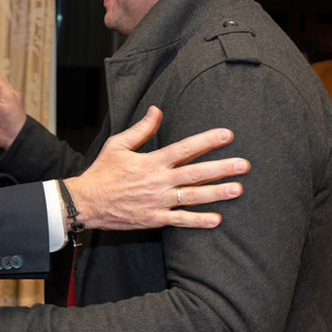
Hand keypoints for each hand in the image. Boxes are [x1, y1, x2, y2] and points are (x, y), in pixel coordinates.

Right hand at [66, 106, 248, 229]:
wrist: (87, 202)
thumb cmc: (102, 172)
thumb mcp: (117, 145)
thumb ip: (141, 129)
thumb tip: (157, 110)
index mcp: (151, 162)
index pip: (185, 148)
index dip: (207, 141)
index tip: (227, 135)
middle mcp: (158, 181)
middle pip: (195, 173)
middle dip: (221, 168)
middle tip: (244, 165)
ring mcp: (157, 202)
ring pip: (193, 197)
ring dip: (217, 193)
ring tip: (238, 189)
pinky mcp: (154, 219)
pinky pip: (180, 221)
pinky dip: (198, 221)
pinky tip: (216, 220)